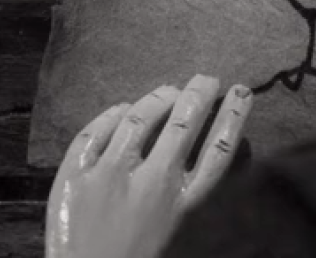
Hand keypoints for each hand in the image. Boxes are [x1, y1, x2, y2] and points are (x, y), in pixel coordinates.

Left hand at [45, 76, 252, 257]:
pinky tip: (123, 107)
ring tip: (169, 90)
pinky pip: (94, 132)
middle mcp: (152, 184)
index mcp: (185, 205)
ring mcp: (108, 178)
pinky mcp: (74, 180)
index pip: (219, 147)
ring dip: (160, 97)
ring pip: (140, 118)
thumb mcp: (183, 237)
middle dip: (200, 93)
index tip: (241, 92)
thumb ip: (196, 199)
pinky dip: (112, 114)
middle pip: (184, 122)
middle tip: (206, 79)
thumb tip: (210, 154)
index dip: (234, 115)